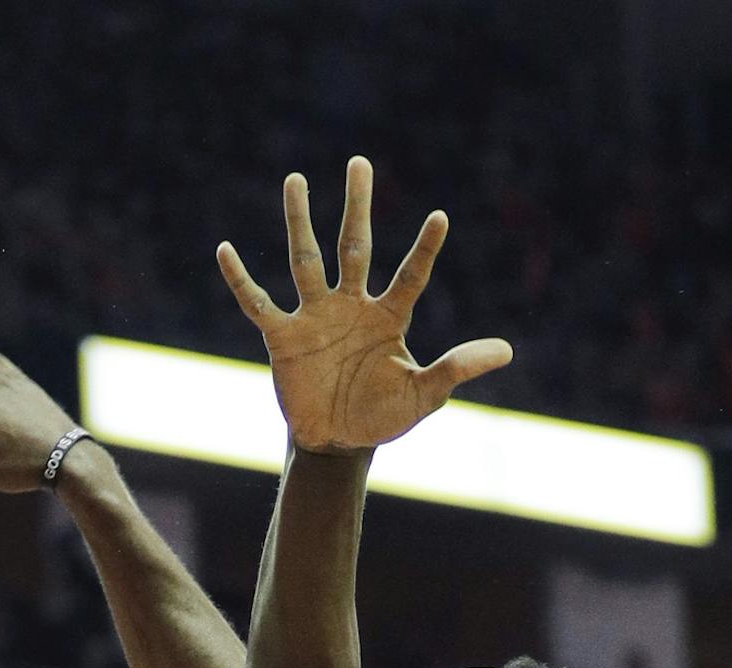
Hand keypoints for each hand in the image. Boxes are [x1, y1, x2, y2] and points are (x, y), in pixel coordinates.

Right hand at [217, 158, 511, 455]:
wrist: (337, 441)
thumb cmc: (383, 415)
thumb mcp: (424, 394)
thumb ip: (457, 368)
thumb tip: (506, 351)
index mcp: (388, 317)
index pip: (410, 276)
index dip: (424, 249)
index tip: (440, 216)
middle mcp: (351, 306)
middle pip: (355, 246)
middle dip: (357, 206)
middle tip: (359, 163)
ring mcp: (315, 317)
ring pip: (306, 260)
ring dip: (300, 220)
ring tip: (296, 180)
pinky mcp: (282, 336)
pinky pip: (259, 303)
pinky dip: (241, 279)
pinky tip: (225, 250)